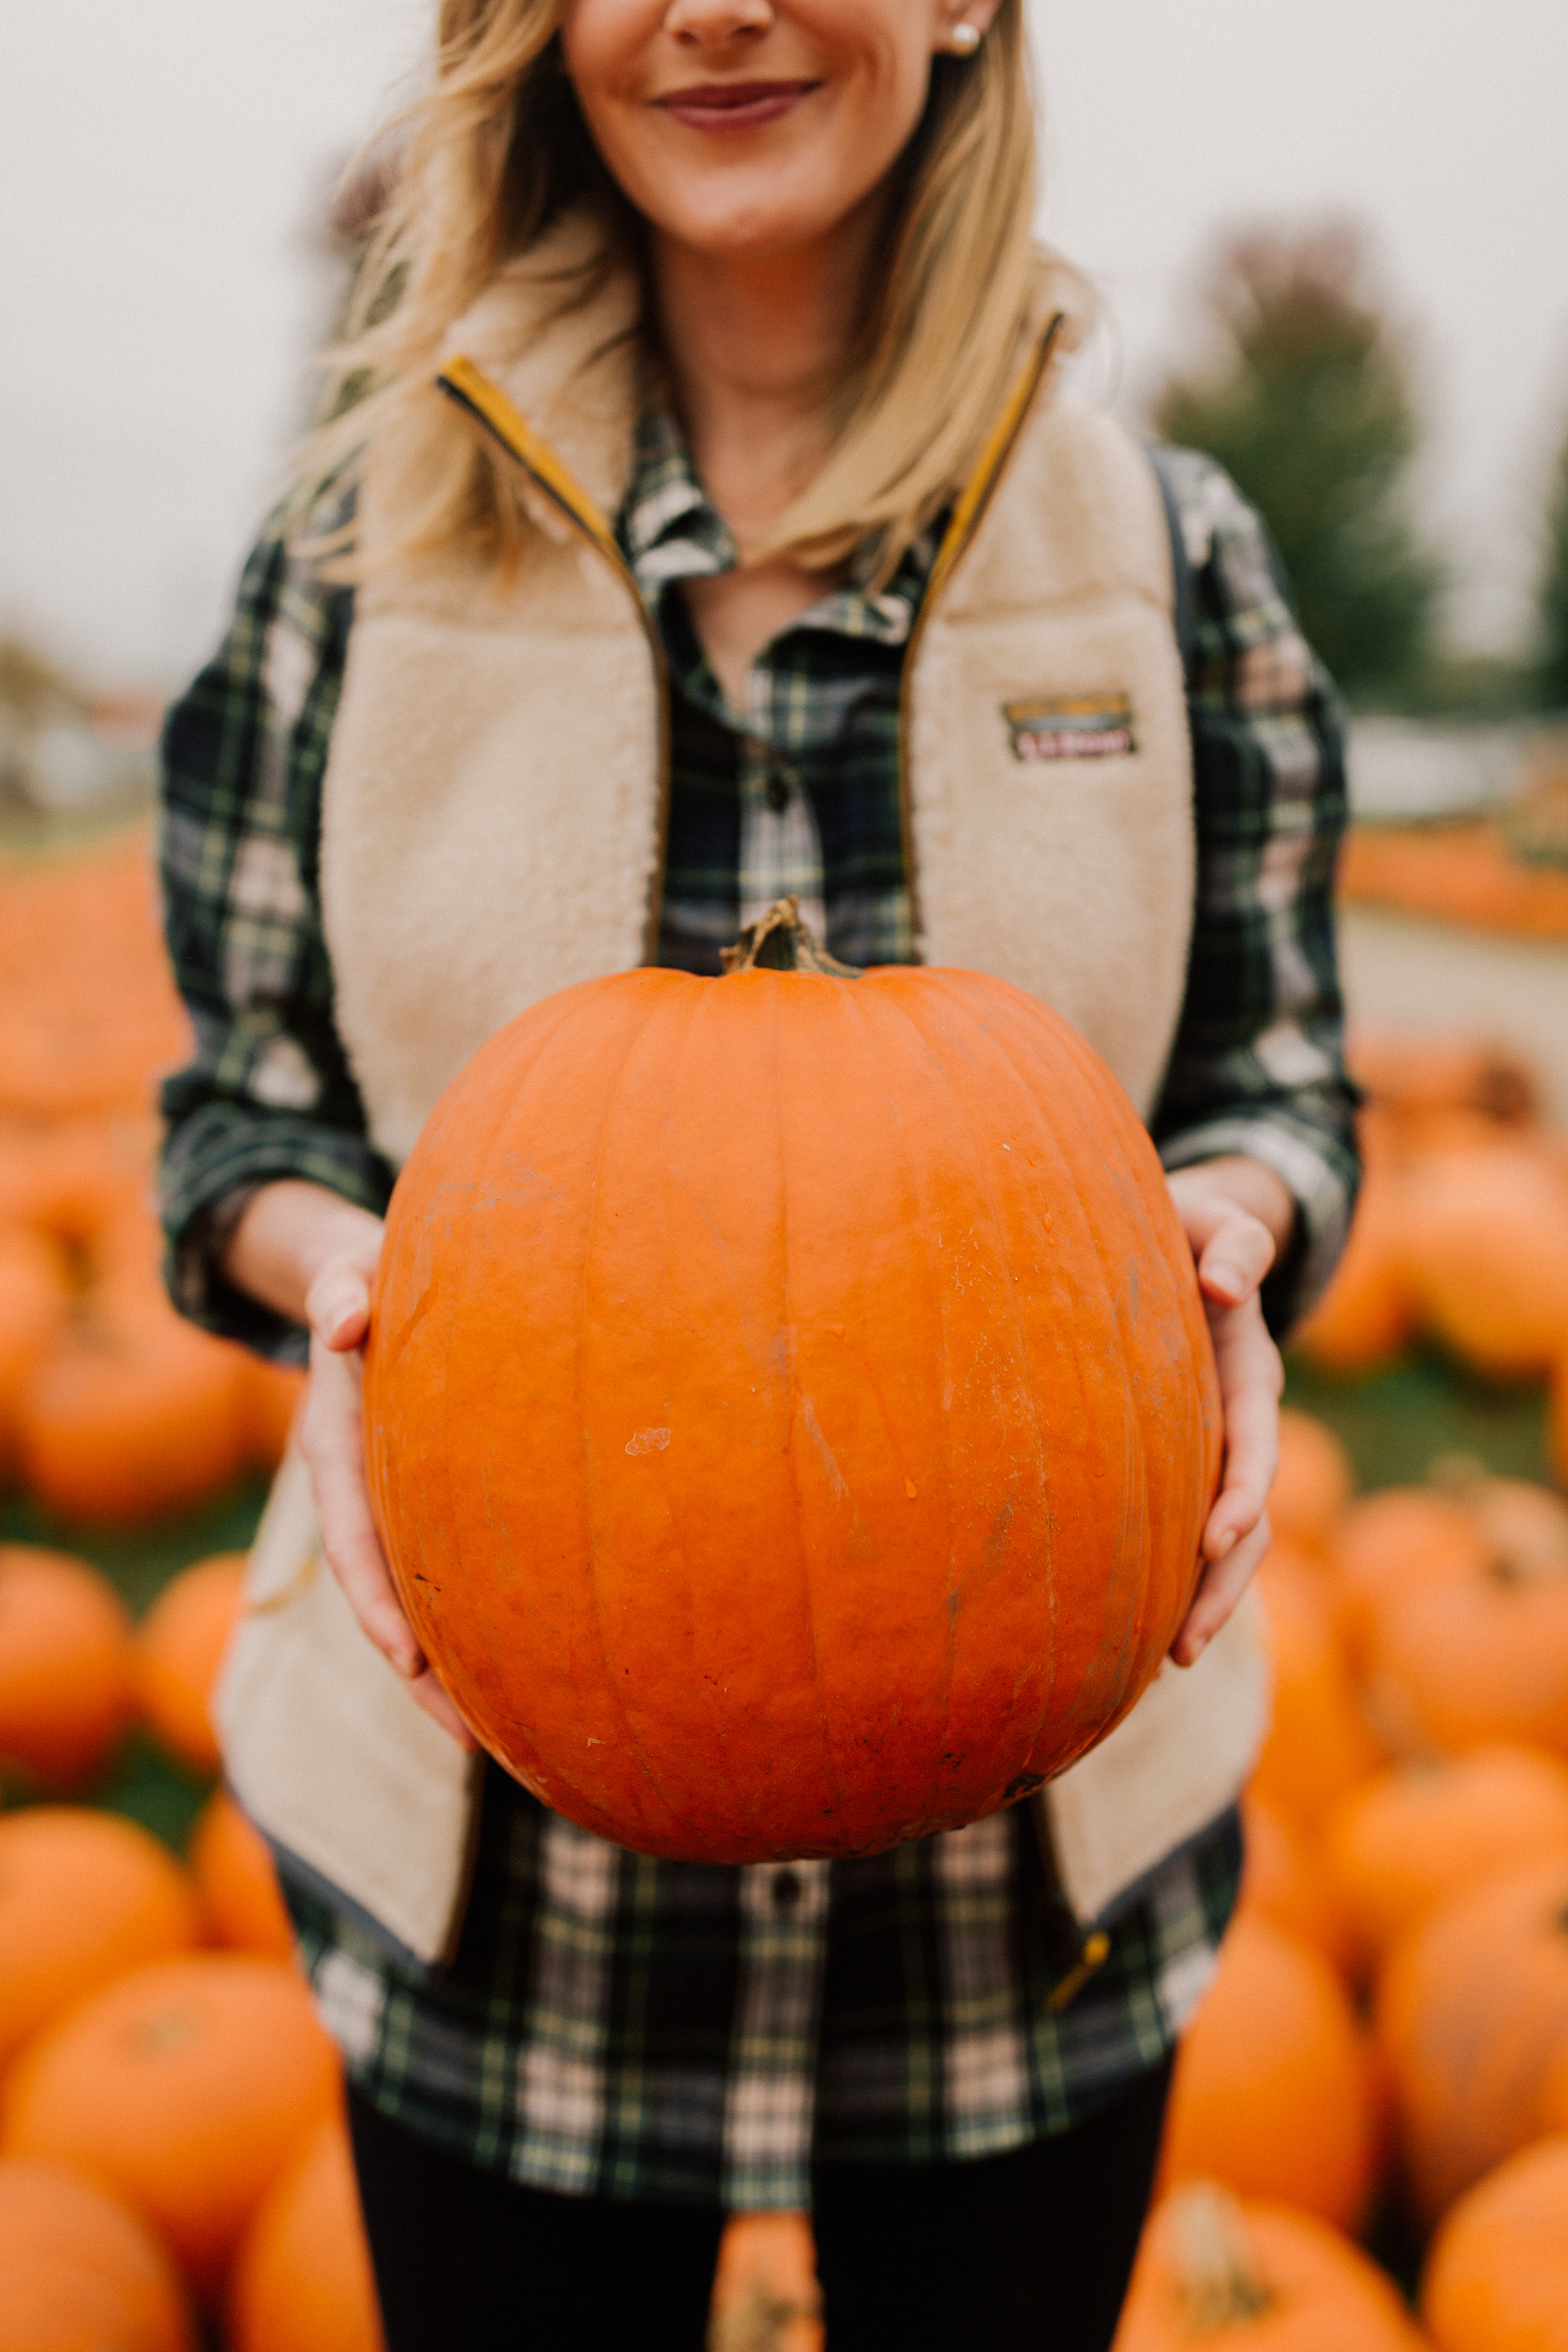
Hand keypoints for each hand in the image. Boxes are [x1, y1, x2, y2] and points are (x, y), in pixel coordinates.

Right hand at [228, 1183, 476, 1750]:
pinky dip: (479, 1627)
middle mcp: (362, 1489)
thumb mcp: (345, 1275)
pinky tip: (531, 1675)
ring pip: (420, 1602)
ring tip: (503, 1744)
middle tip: (470, 1740)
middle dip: (421, 1675)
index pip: (352, 1538)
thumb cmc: (365, 1279)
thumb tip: (344, 1322)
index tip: (405, 1660)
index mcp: (336, 1449)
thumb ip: (339, 1293)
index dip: (376, 1601)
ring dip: (454, 1673)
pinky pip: (450, 1576)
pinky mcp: (429, 1507)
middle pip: (387, 1597)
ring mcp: (395, 1505)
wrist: (361, 1287)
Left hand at [1164, 1159, 1290, 1667]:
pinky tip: (1132, 1633)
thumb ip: (1232, 1243)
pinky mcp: (1172, 1464)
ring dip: (1203, 1602)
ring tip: (1170, 1661)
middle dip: (1223, 1582)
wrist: (1172, 1239)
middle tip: (1187, 1642)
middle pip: (1247, 1517)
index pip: (1254, 1440)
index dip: (1243, 1491)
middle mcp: (1235, 1421)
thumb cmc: (1186, 1225)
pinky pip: (1178, 1530)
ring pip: (1221, 1542)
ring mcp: (1207, 1449)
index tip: (1220, 1538)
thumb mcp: (1214, 1217)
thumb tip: (1224, 1290)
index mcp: (1246, 1370)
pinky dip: (1168, 1580)